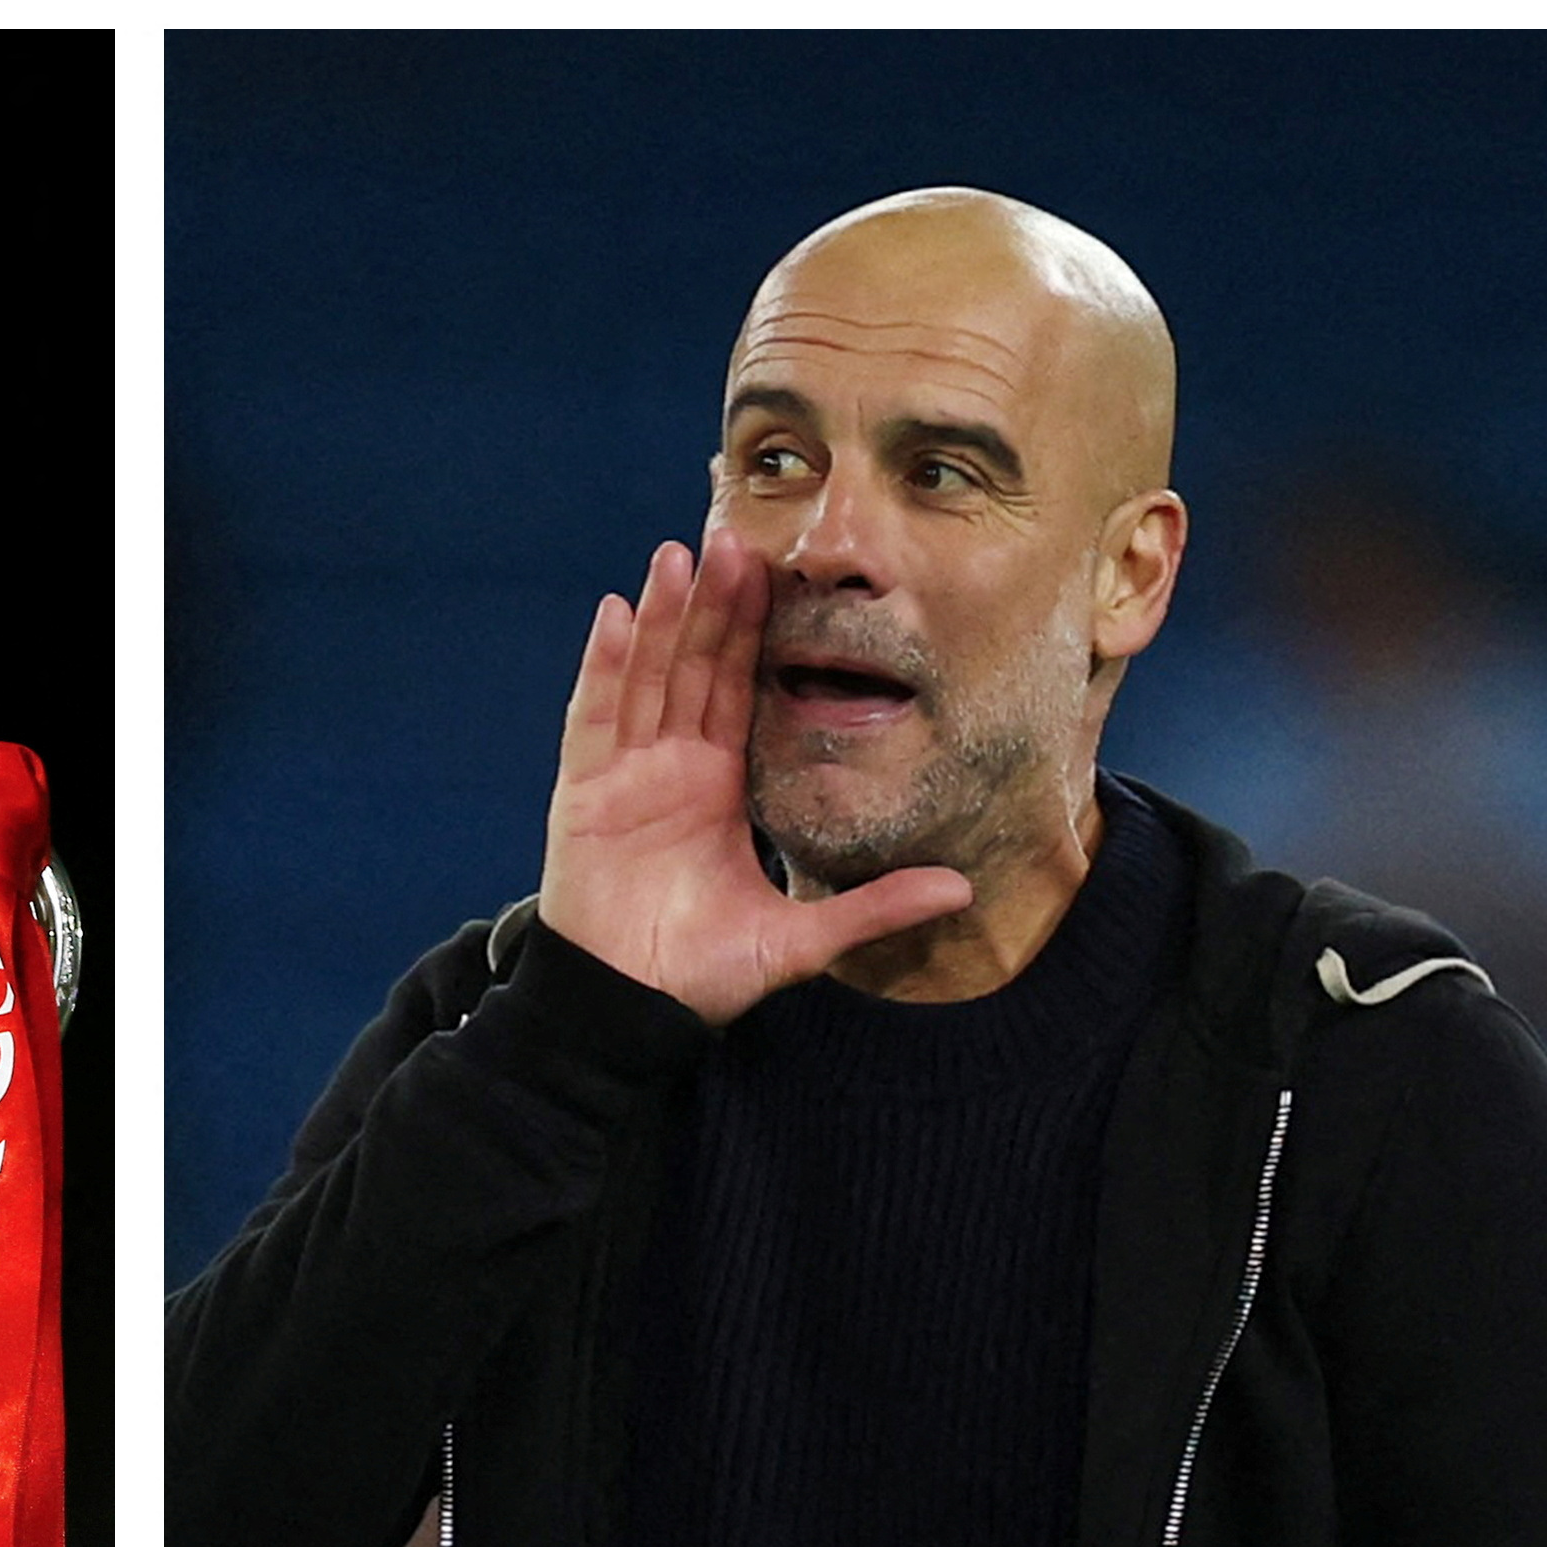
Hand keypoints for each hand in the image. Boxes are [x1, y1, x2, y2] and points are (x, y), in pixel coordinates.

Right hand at [540, 530, 971, 1025]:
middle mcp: (672, 769)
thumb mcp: (801, 939)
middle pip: (692, 668)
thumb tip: (963, 890)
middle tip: (734, 537)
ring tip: (676, 555)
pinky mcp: (583, 794)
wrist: (628, 1010)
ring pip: (645, 677)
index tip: (778, 574)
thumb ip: (874, 909)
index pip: (739, 690)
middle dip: (709, 604)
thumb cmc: (703, 976)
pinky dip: (603, 666)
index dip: (754, 632)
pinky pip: (594, 717)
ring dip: (658, 616)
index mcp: (720, 786)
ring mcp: (624, 776)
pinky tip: (615, 613)